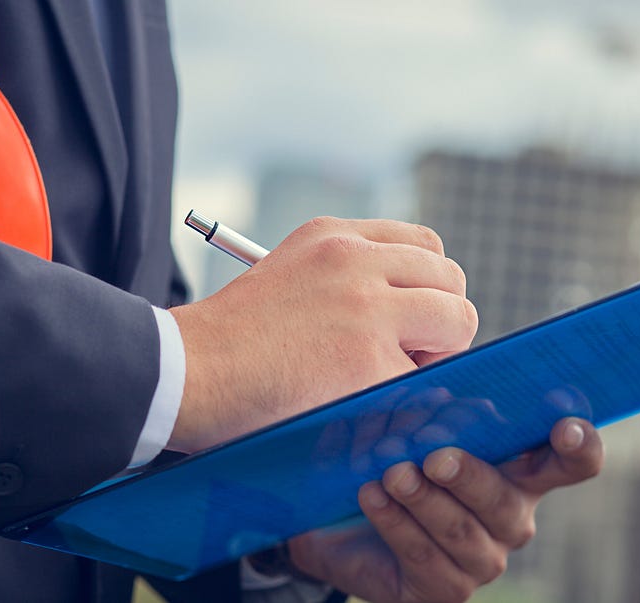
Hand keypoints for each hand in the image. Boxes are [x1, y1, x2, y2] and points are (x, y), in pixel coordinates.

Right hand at [167, 217, 477, 451]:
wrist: (181, 373)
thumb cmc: (227, 339)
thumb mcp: (286, 273)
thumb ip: (345, 275)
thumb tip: (407, 307)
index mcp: (333, 236)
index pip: (424, 244)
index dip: (428, 286)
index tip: (408, 318)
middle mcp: (355, 260)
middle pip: (450, 277)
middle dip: (441, 320)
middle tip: (407, 355)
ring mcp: (366, 308)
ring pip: (457, 319)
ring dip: (436, 354)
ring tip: (391, 376)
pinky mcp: (368, 362)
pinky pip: (428, 379)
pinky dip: (409, 398)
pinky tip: (369, 403)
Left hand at [288, 417, 603, 602]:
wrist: (340, 519)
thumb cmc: (393, 459)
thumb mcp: (413, 424)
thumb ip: (437, 403)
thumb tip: (442, 380)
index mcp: (520, 472)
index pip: (571, 463)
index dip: (580, 446)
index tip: (565, 427)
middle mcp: (510, 518)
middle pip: (505, 500)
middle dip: (470, 476)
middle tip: (436, 457)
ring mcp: (482, 559)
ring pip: (460, 530)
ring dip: (424, 499)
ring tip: (393, 473)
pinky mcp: (445, 589)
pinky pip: (423, 556)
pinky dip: (396, 522)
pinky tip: (372, 495)